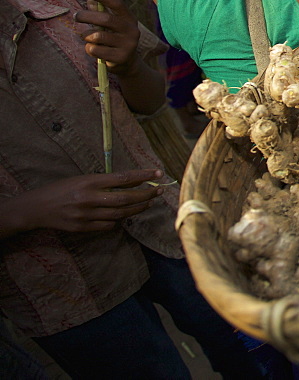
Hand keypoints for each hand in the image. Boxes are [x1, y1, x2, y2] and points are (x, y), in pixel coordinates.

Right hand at [12, 170, 163, 233]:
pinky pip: (108, 225)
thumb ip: (105, 181)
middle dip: (145, 195)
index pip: (123, 178)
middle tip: (158, 191)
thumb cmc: (61, 189)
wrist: (36, 208)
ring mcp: (86, 215)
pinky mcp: (83, 228)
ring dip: (137, 208)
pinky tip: (125, 216)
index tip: (158, 173)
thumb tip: (133, 181)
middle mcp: (89, 198)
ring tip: (147, 203)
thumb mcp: (82, 179)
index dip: (143, 175)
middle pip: (125, 198)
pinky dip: (119, 221)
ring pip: (120, 214)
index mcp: (89, 182)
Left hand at [75, 0, 141, 76]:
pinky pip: (96, 50)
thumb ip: (101, 13)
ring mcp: (128, 45)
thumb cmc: (114, 39)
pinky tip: (93, 50)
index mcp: (130, 19)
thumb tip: (89, 0)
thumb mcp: (110, 25)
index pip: (117, 4)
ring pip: (98, 36)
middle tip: (75, 16)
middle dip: (87, 16)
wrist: (128, 64)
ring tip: (86, 37)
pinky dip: (89, 49)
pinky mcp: (121, 57)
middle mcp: (132, 30)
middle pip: (106, 19)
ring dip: (86, 35)